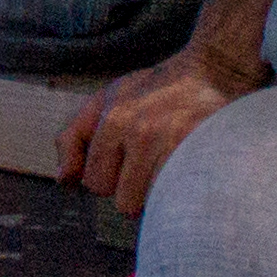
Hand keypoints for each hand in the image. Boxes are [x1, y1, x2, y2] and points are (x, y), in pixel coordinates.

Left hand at [59, 46, 262, 210]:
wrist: (212, 71)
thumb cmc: (154, 90)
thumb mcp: (105, 101)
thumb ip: (73, 138)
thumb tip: (64, 180)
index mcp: (114, 120)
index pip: (96, 184)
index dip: (110, 176)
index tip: (127, 157)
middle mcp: (142, 132)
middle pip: (125, 202)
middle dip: (135, 189)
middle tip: (151, 161)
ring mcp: (175, 144)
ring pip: (154, 204)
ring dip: (161, 193)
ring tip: (171, 163)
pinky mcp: (204, 155)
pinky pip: (180, 199)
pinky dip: (183, 193)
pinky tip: (187, 171)